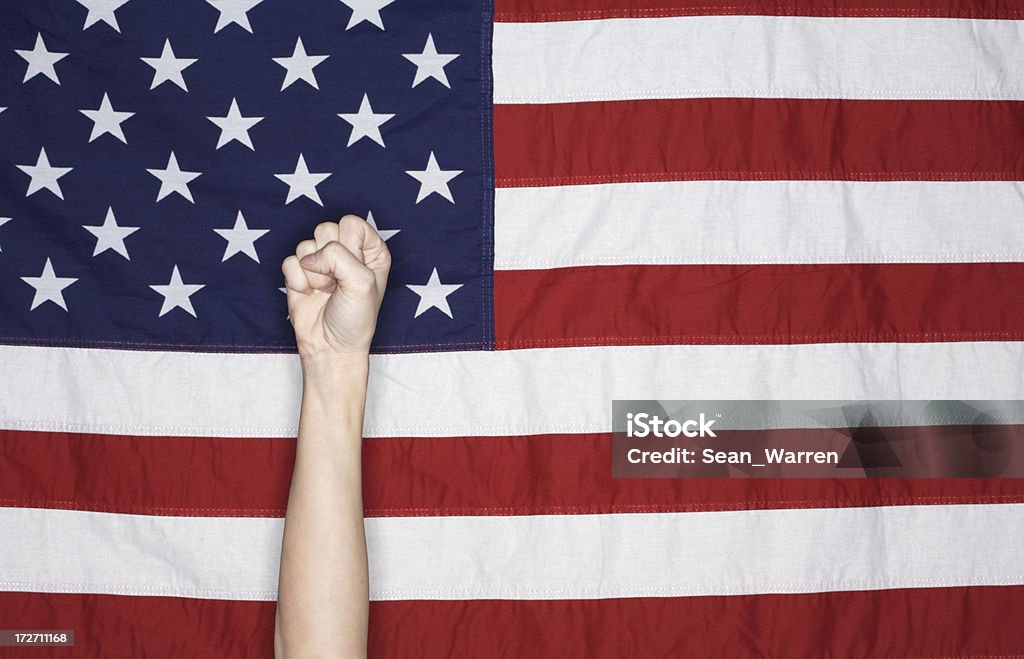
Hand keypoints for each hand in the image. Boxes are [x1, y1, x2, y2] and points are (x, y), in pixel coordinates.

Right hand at [281, 215, 390, 361]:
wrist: (331, 347)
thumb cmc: (355, 318)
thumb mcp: (361, 283)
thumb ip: (338, 256)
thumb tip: (308, 256)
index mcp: (371, 249)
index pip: (352, 223)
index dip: (350, 248)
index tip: (356, 272)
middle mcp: (347, 251)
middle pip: (326, 229)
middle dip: (330, 260)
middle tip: (339, 285)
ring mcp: (322, 260)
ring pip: (305, 244)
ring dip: (315, 274)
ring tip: (326, 292)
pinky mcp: (299, 271)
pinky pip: (289, 261)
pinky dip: (298, 282)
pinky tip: (309, 295)